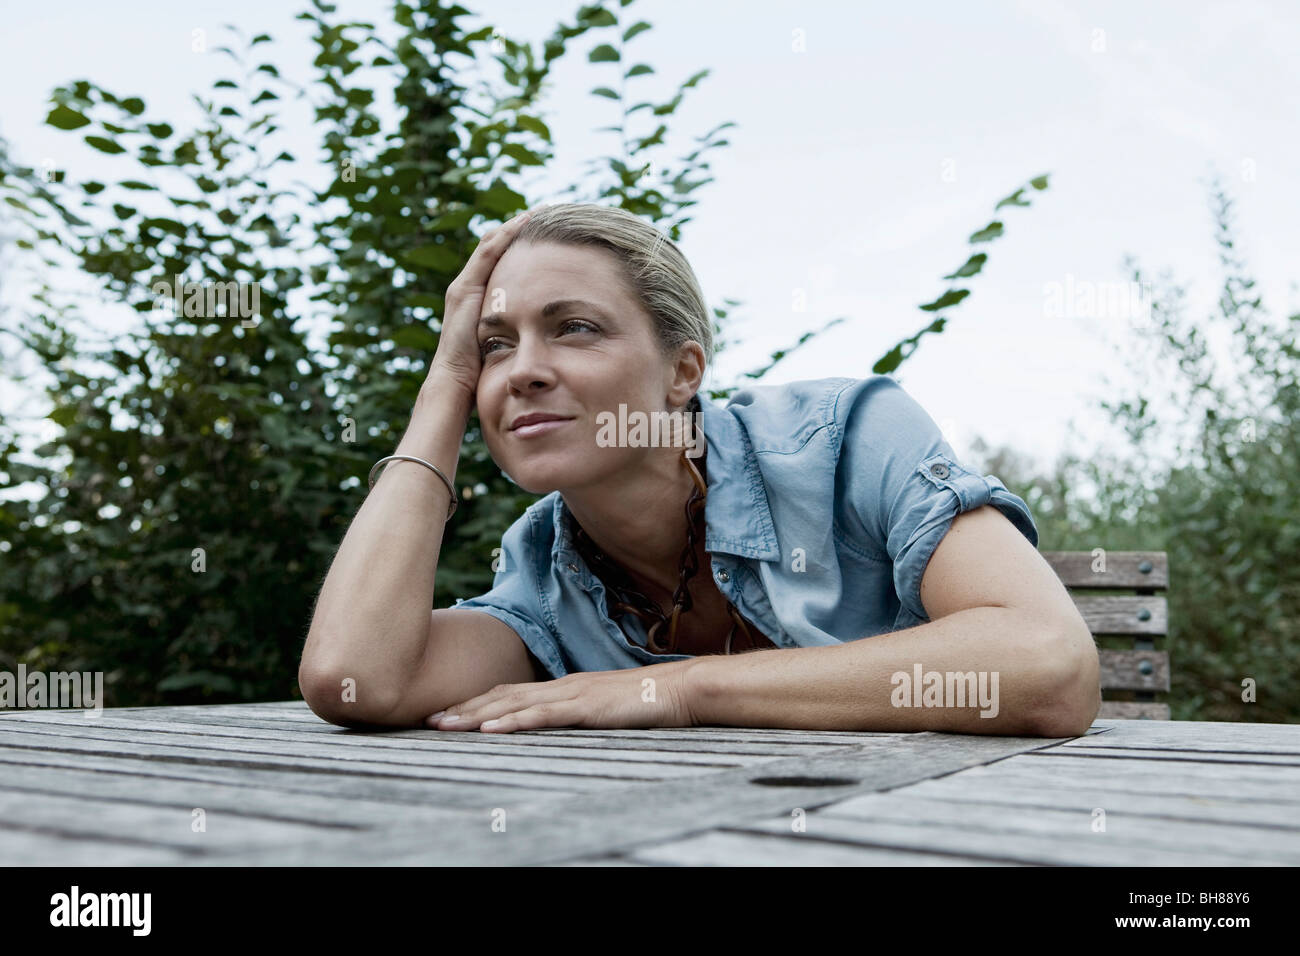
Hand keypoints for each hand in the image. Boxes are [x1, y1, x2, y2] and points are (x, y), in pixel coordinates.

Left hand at [425, 659, 701, 733]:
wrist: (678, 689)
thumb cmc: (644, 702)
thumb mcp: (602, 708)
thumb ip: (577, 713)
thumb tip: (555, 723)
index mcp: (563, 687)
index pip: (510, 694)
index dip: (477, 703)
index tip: (447, 713)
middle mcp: (560, 686)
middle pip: (502, 696)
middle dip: (464, 708)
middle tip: (429, 719)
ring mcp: (572, 694)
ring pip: (514, 704)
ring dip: (476, 715)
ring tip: (446, 724)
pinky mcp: (586, 707)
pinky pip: (543, 715)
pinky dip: (514, 721)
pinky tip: (491, 728)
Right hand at [426, 204, 547, 398]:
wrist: (454, 384)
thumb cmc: (480, 372)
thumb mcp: (504, 344)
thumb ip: (517, 332)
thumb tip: (547, 334)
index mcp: (478, 298)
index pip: (501, 261)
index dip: (522, 244)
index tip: (547, 232)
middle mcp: (468, 286)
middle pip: (495, 246)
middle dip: (519, 229)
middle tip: (547, 213)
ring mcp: (465, 286)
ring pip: (491, 243)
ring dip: (514, 226)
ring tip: (539, 212)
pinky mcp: (465, 289)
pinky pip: (488, 253)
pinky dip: (507, 235)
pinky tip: (525, 222)